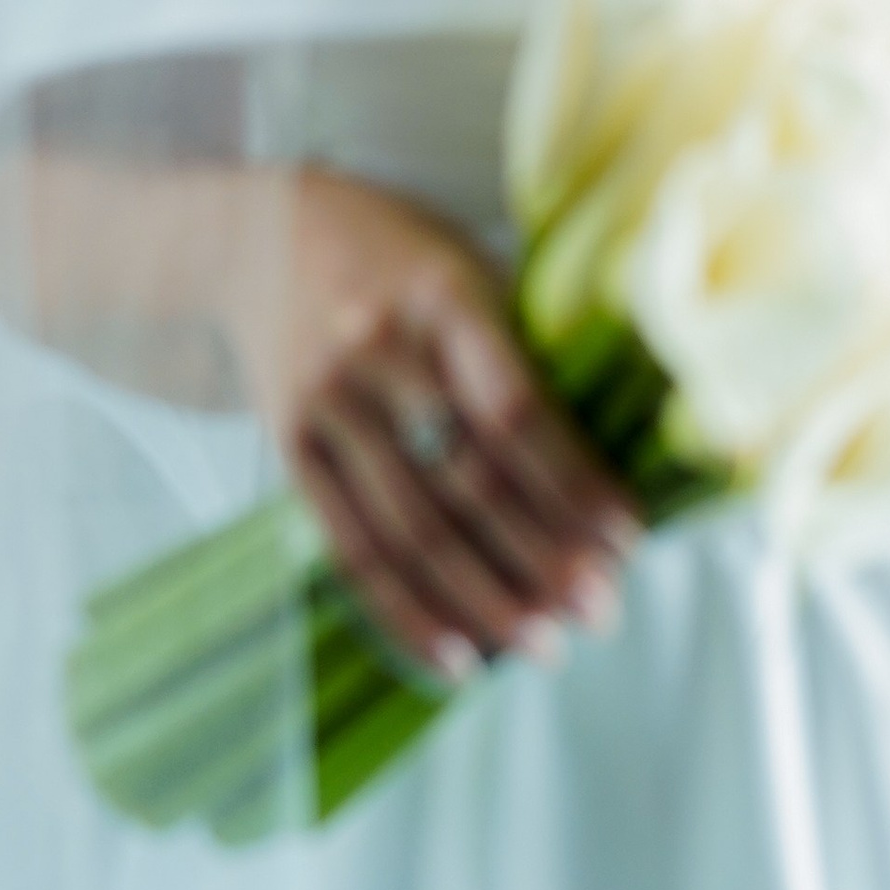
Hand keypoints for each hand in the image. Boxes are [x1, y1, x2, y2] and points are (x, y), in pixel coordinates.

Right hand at [239, 168, 639, 682]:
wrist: (261, 234)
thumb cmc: (398, 255)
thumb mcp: (466, 269)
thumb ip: (514, 354)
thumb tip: (599, 468)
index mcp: (444, 296)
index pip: (514, 410)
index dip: (573, 484)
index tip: (628, 541)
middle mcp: (380, 351)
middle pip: (467, 481)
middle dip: (542, 559)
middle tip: (599, 613)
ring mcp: (327, 403)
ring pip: (411, 528)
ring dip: (484, 599)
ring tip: (544, 645)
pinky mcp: (287, 448)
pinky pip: (350, 548)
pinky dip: (405, 611)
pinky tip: (457, 655)